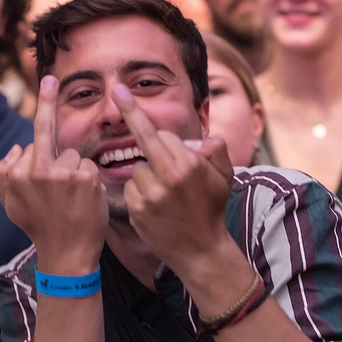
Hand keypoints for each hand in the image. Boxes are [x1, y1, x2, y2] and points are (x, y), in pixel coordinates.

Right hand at [0, 76, 107, 273]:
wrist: (66, 254)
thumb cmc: (39, 227)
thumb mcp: (10, 203)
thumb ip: (3, 174)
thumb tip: (16, 146)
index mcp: (18, 172)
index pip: (33, 142)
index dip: (39, 136)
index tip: (44, 81)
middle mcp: (38, 170)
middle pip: (48, 134)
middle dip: (47, 101)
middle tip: (50, 77)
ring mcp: (64, 174)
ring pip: (74, 155)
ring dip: (76, 171)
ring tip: (72, 198)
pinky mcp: (87, 179)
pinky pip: (90, 167)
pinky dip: (91, 181)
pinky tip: (85, 199)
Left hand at [113, 84, 233, 271]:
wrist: (201, 251)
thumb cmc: (212, 211)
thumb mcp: (225, 177)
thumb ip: (217, 150)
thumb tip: (198, 138)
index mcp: (191, 164)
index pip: (163, 135)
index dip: (164, 138)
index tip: (127, 94)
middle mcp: (169, 176)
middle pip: (144, 138)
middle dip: (130, 113)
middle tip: (116, 90)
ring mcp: (151, 194)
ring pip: (136, 167)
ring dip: (145, 173)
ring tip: (162, 191)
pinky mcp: (137, 210)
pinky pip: (130, 188)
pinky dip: (138, 192)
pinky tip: (152, 205)